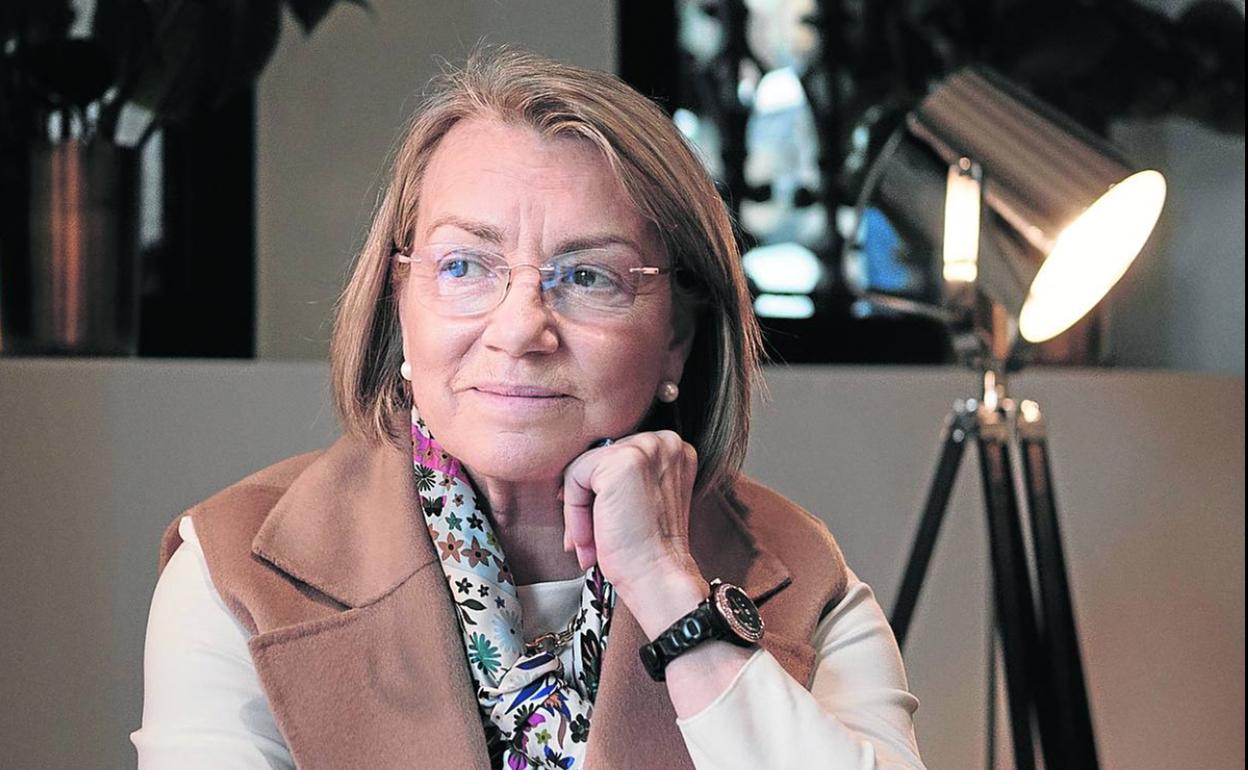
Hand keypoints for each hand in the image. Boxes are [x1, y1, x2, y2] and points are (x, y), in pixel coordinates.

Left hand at [561, 430, 701, 597]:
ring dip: (577, 511)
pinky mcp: (622, 460)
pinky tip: (588, 541)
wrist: (659, 577)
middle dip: (587, 502)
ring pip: (583, 468)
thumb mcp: (642, 499)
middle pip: (599, 459)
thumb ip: (623, 477)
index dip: (600, 493)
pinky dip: (573, 513)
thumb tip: (575, 474)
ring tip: (588, 544)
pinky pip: (574, 477)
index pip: (616, 456)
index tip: (597, 524)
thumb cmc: (649, 549)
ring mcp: (646, 447)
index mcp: (673, 449)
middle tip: (588, 541)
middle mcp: (665, 441)